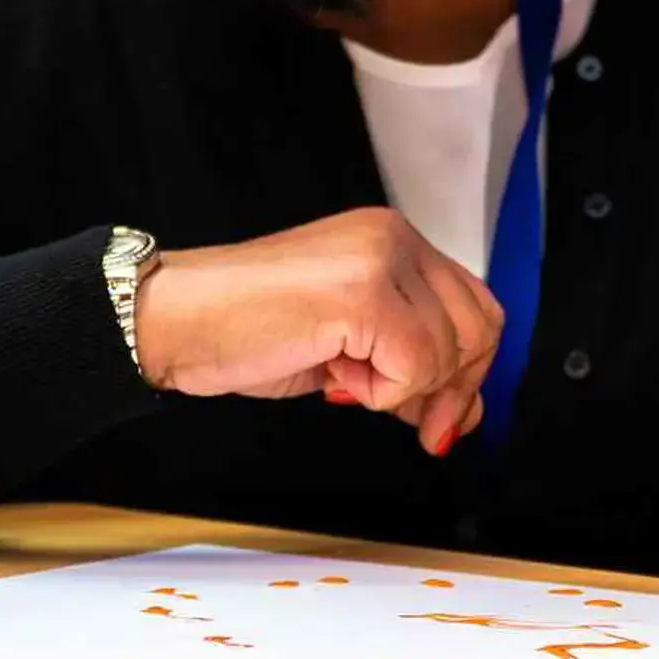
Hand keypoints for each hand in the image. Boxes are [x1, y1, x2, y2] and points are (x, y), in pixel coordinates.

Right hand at [132, 209, 501, 455]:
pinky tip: (335, 378)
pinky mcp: (364, 294)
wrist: (178, 319)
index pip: (476, 304)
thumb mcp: (349, 345)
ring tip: (343, 376)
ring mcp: (381, 261)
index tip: (443, 416)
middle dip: (451, 389)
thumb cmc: (247, 328)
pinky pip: (415, 367)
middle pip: (479, 326)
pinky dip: (382, 393)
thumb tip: (467, 411)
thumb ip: (410, 364)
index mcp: (393, 238)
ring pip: (449, 352)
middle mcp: (394, 238)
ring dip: (399, 389)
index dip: (469, 368)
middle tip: (409, 419)